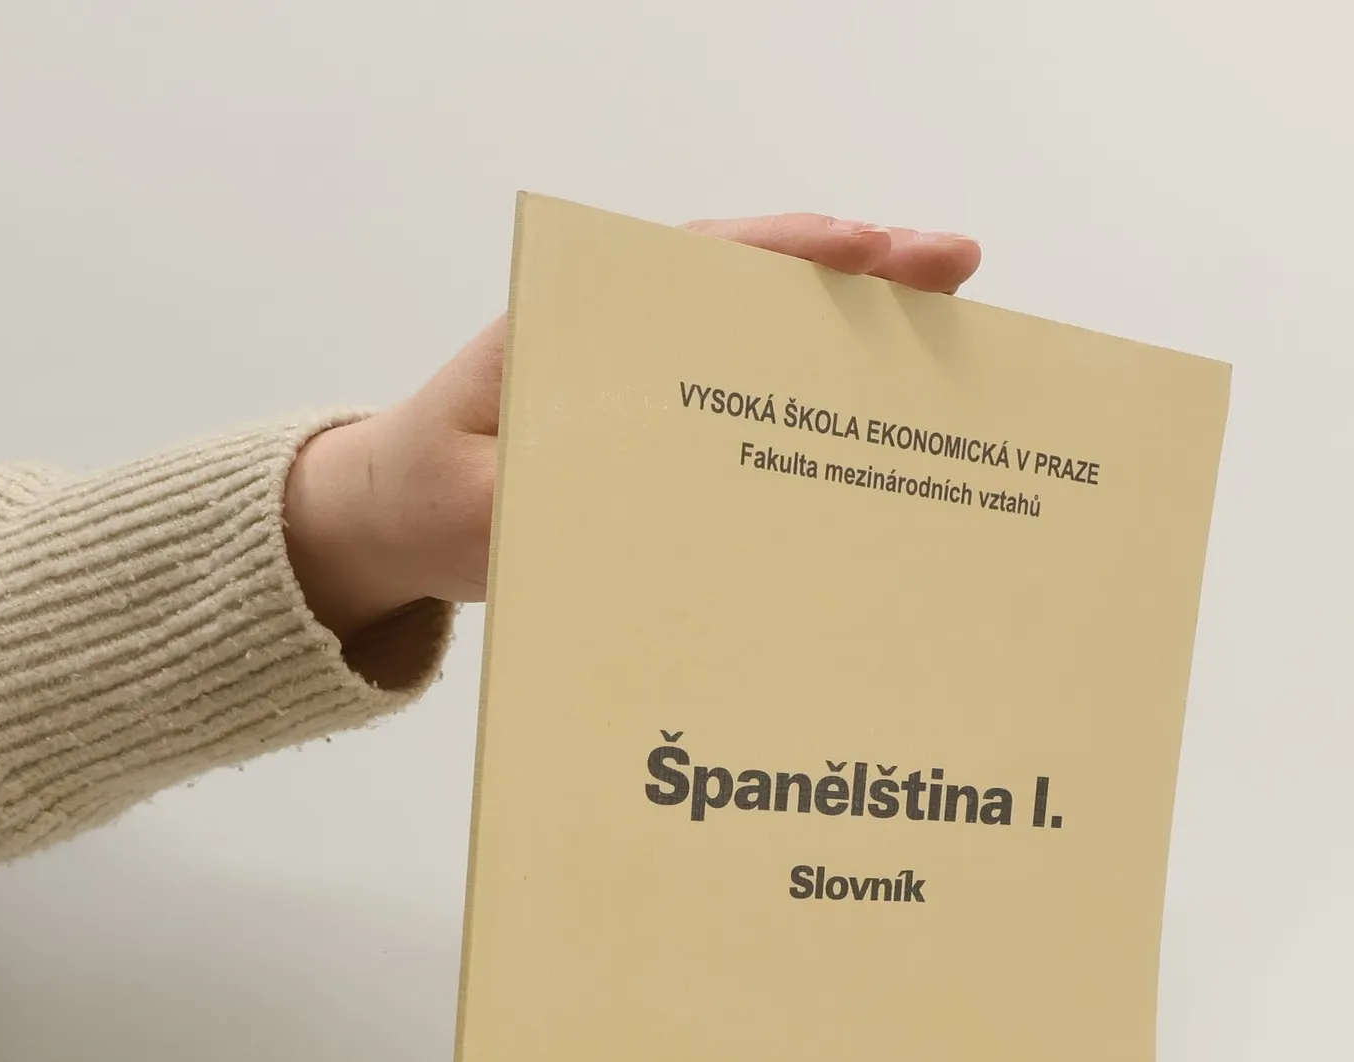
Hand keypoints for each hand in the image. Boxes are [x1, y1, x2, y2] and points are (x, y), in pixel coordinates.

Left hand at [284, 215, 981, 646]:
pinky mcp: (673, 427)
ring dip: (860, 327)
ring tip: (954, 314)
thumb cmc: (431, 498)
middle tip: (954, 265)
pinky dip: (828, 390)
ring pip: (772, 335)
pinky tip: (895, 401)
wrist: (399, 520)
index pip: (697, 266)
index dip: (787, 254)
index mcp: (580, 323)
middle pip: (759, 286)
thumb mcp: (474, 508)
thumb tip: (632, 499)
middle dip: (860, 273)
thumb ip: (539, 501)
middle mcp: (631, 333)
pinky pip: (761, 395)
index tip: (862, 248)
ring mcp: (658, 376)